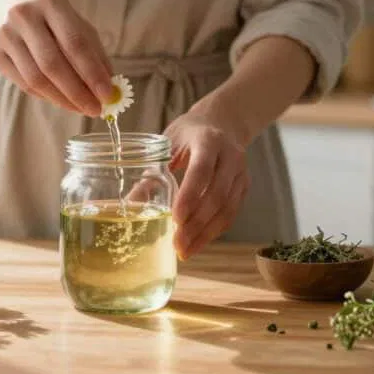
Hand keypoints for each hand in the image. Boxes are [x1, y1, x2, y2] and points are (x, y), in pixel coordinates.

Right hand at [0, 0, 112, 115]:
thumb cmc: (46, 14)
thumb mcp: (72, 19)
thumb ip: (92, 48)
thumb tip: (109, 83)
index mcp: (51, 2)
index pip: (75, 43)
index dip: (92, 72)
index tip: (108, 95)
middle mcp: (24, 15)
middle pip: (53, 64)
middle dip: (77, 92)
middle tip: (95, 109)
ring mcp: (5, 34)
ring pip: (36, 78)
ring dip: (62, 99)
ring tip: (81, 108)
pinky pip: (23, 83)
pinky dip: (46, 96)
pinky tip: (61, 100)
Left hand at [165, 113, 249, 259]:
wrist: (221, 123)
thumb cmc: (187, 135)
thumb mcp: (168, 143)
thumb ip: (152, 171)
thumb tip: (129, 204)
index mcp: (208, 140)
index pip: (202, 170)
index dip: (190, 195)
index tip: (175, 218)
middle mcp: (230, 156)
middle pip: (217, 194)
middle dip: (197, 223)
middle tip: (177, 243)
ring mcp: (240, 173)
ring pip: (227, 209)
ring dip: (206, 233)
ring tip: (185, 250)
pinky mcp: (244, 187)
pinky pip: (231, 214)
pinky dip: (214, 231)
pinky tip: (198, 243)